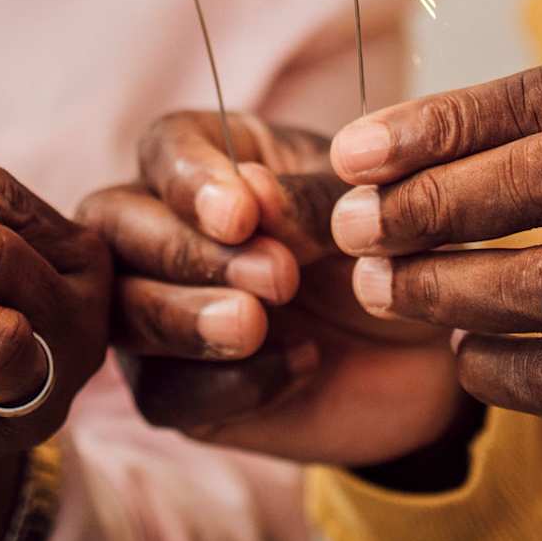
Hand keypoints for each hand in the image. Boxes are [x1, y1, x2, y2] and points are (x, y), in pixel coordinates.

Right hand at [78, 112, 462, 467]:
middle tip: (275, 278)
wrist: (426, 351)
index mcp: (214, 159)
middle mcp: (166, 226)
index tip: (241, 215)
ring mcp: (159, 308)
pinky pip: (161, 393)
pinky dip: (222, 386)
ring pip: (120, 310)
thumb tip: (254, 195)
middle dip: (184, 252)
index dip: (189, 181)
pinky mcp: (175, 387)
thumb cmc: (390, 252)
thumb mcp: (370, 211)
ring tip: (254, 326)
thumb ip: (314, 200)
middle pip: (115, 224)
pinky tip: (299, 368)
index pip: (165, 148)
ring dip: (181, 318)